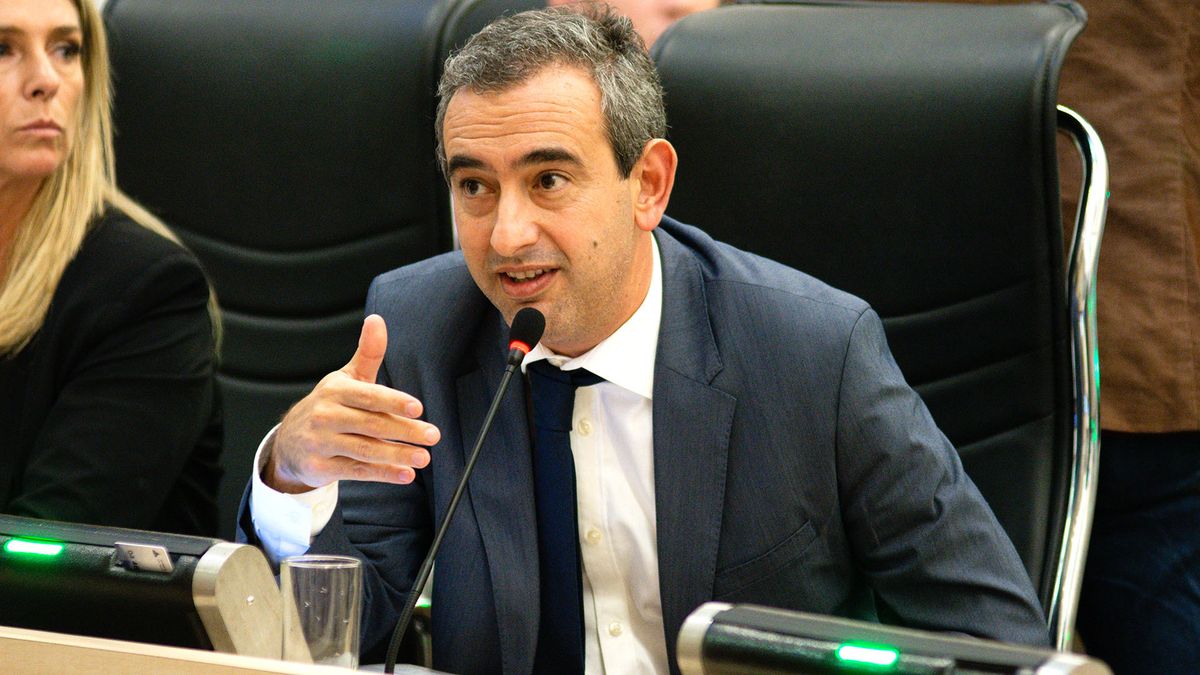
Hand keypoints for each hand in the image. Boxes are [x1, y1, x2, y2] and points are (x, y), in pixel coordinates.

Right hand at [264, 314, 440, 492]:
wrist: (289, 441)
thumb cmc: (328, 406)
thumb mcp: (346, 379)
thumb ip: (368, 354)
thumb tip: (377, 320)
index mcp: (335, 391)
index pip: (368, 396)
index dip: (393, 401)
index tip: (417, 407)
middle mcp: (325, 415)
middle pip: (371, 424)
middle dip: (405, 431)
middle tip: (433, 436)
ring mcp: (321, 442)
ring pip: (365, 450)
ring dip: (397, 455)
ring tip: (423, 458)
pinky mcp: (320, 467)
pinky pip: (356, 471)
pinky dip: (382, 474)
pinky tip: (405, 475)